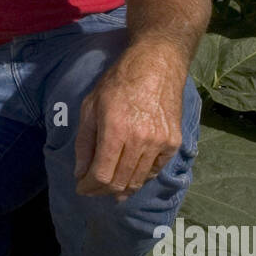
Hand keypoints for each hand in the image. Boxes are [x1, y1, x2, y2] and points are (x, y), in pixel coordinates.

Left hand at [73, 44, 186, 201]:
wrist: (157, 64)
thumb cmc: (118, 81)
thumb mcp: (91, 106)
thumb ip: (84, 142)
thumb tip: (81, 173)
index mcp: (115, 130)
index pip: (102, 174)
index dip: (89, 186)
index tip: (81, 187)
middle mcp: (140, 140)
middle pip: (120, 181)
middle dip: (102, 191)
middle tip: (93, 189)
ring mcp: (160, 142)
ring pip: (138, 180)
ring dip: (121, 188)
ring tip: (110, 190)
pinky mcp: (174, 142)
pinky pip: (155, 170)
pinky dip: (141, 177)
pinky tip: (131, 176)